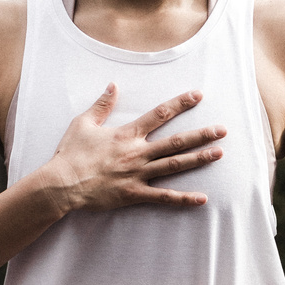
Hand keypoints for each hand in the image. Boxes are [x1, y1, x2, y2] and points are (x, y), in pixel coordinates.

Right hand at [42, 84, 224, 214]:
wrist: (62, 183)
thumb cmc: (71, 153)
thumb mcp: (84, 123)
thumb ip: (102, 104)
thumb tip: (113, 85)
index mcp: (127, 134)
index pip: (160, 114)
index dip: (180, 103)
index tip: (198, 95)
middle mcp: (137, 153)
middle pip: (176, 141)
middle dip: (201, 134)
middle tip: (222, 130)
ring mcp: (138, 174)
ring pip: (175, 165)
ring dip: (199, 159)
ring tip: (219, 154)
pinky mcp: (134, 194)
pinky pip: (163, 197)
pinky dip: (183, 199)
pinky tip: (202, 198)